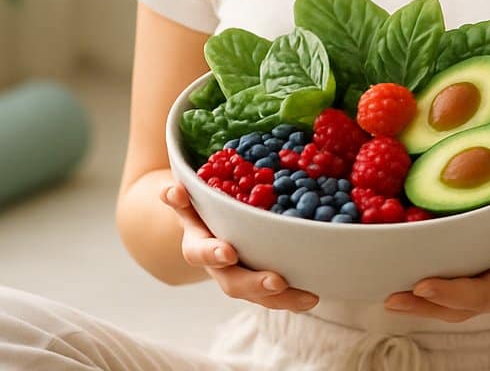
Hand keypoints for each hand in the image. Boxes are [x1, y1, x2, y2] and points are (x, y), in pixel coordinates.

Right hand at [161, 183, 319, 311]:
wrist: (207, 224)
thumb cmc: (200, 206)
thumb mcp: (186, 201)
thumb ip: (178, 198)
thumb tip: (172, 191)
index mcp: (199, 246)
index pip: (200, 253)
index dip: (213, 253)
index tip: (229, 251)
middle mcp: (220, 267)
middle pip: (234, 283)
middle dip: (255, 284)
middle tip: (277, 282)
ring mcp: (242, 276)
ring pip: (260, 295)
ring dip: (283, 299)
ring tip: (309, 298)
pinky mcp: (262, 281)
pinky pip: (278, 295)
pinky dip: (295, 297)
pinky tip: (316, 293)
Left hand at [383, 172, 489, 322]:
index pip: (488, 293)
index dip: (455, 294)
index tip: (425, 286)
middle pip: (464, 306)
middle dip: (428, 305)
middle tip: (393, 297)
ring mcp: (489, 280)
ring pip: (453, 302)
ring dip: (421, 303)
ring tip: (389, 296)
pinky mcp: (477, 268)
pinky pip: (451, 280)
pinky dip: (425, 285)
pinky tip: (399, 275)